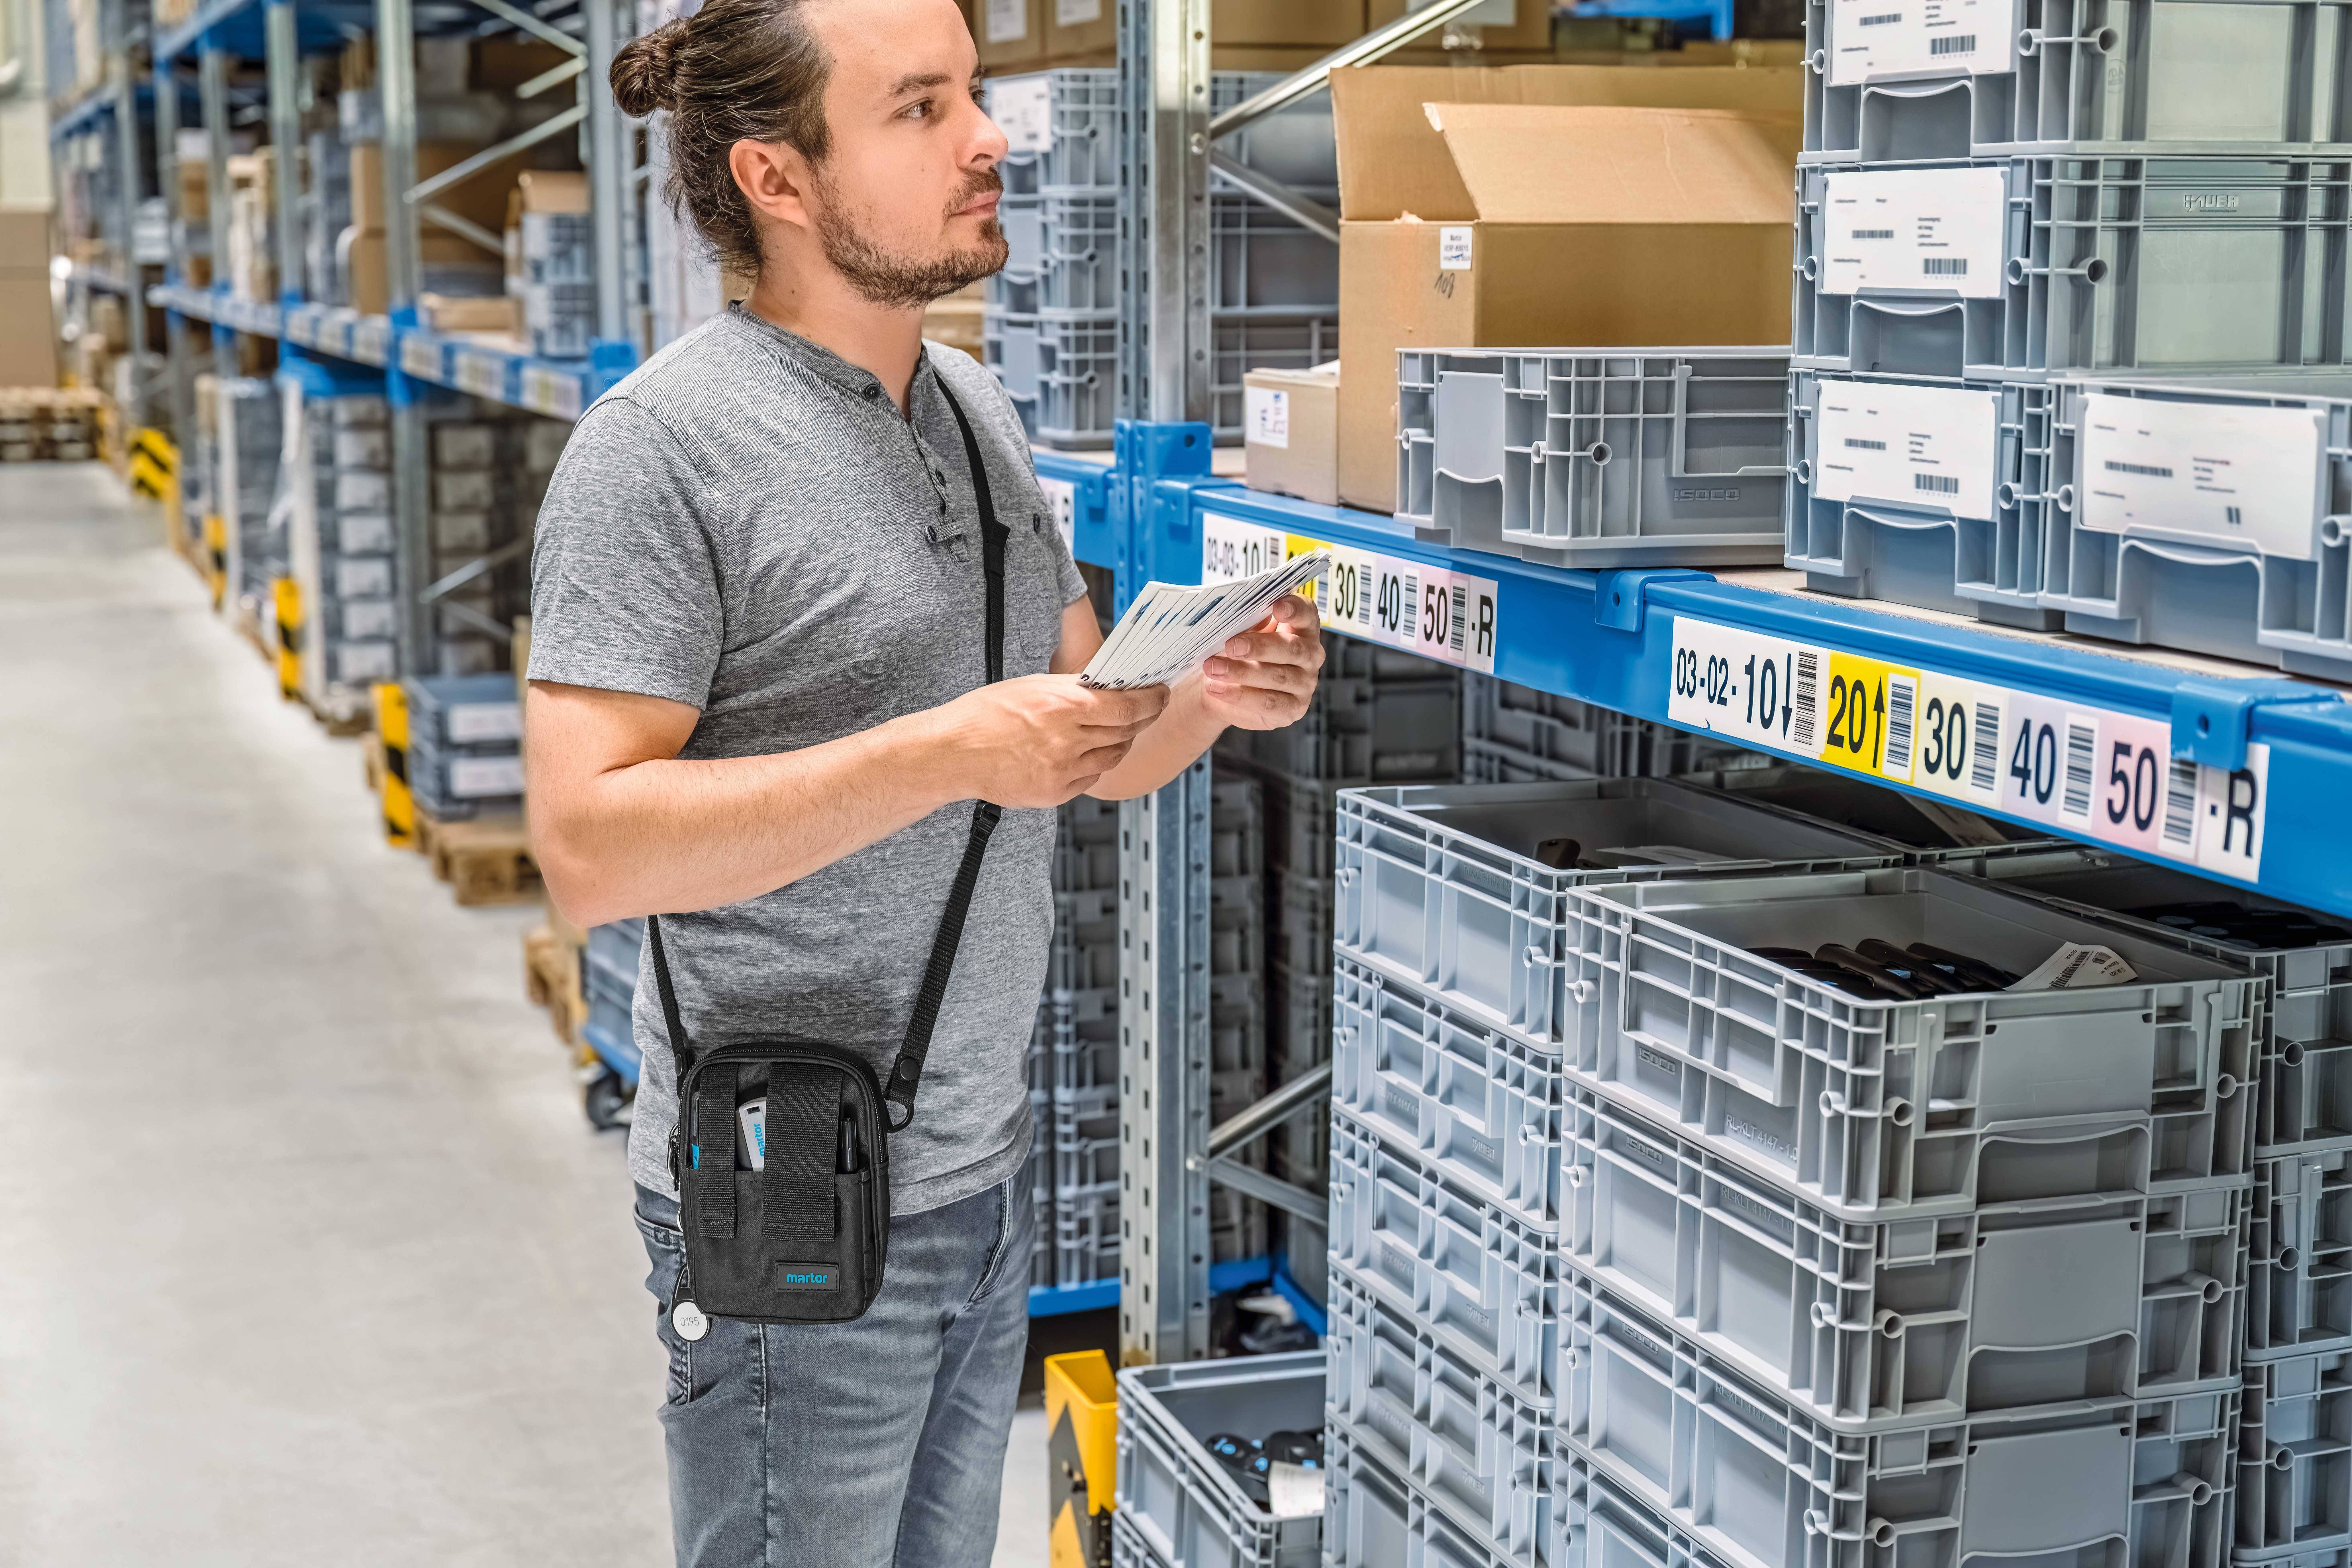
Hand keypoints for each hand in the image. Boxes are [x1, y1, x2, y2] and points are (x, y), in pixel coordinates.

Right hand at [931, 674, 1169, 807]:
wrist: (953, 753)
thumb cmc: (985, 715)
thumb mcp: (1032, 687)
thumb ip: (1073, 690)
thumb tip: (1108, 687)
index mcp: (1064, 705)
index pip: (1129, 706)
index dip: (1151, 700)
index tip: (1158, 694)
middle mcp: (1068, 739)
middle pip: (1126, 731)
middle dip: (1141, 719)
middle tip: (1145, 710)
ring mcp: (1062, 770)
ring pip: (1112, 757)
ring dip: (1118, 743)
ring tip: (1111, 732)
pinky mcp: (1055, 793)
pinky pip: (1090, 778)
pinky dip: (1093, 765)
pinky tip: (1082, 753)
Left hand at [1199, 595, 1322, 731]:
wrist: (1222, 687)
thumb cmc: (1237, 652)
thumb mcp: (1241, 632)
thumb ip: (1249, 621)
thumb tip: (1242, 611)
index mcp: (1302, 627)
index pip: (1307, 613)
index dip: (1295, 609)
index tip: (1277, 607)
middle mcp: (1310, 655)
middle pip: (1293, 649)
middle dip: (1260, 647)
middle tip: (1231, 646)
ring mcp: (1305, 683)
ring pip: (1278, 677)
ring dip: (1242, 672)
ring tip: (1213, 668)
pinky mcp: (1293, 709)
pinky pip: (1269, 703)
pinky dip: (1240, 695)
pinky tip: (1217, 687)